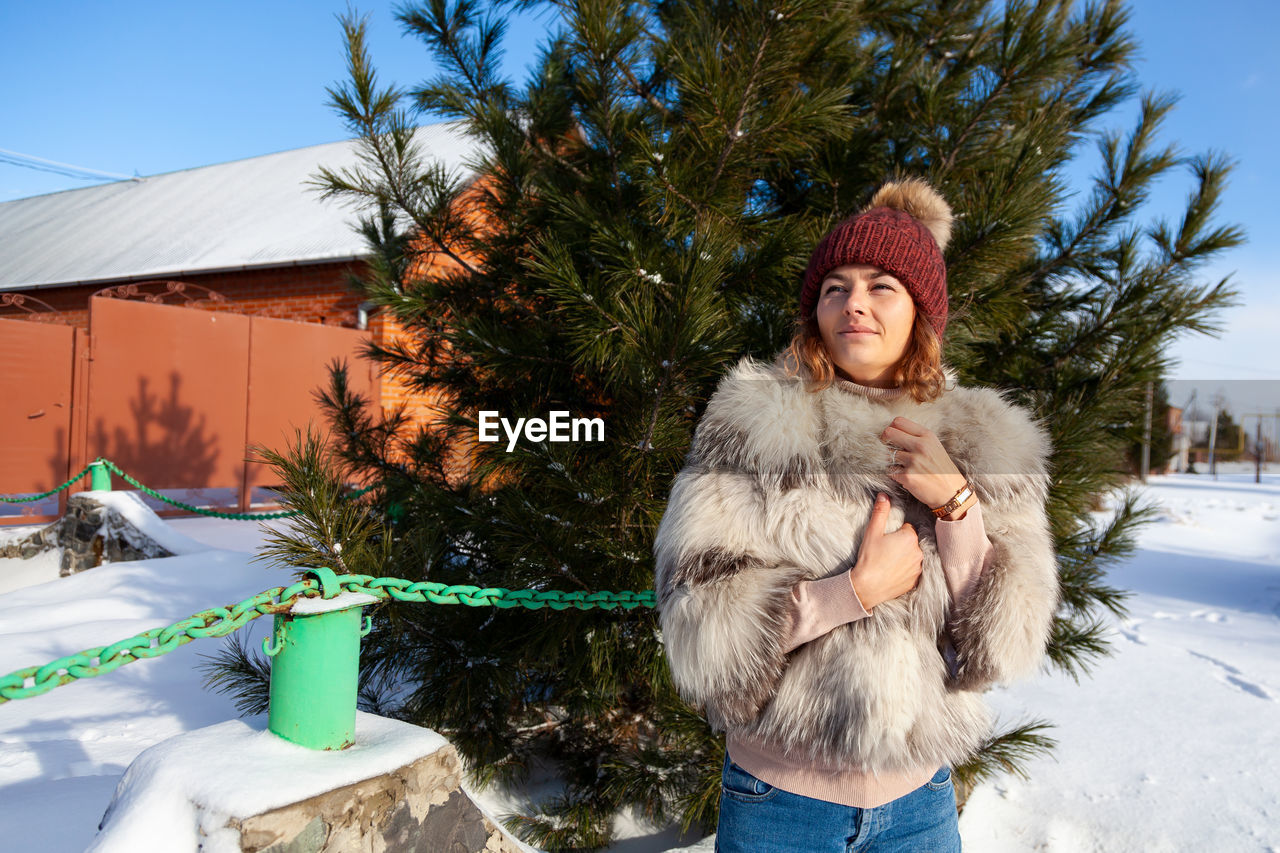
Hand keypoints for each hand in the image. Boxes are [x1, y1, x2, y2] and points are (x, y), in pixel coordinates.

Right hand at [849, 493, 922, 610]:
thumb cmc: (869, 558)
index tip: (886, 540)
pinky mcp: (916, 580)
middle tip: (886, 551)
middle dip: (902, 544)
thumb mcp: (872, 533)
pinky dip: (907, 570)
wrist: (867, 587)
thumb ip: (880, 512)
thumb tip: (884, 495)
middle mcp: (919, 552)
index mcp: (910, 538)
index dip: (896, 533)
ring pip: (914, 556)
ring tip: (889, 562)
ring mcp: (919, 567)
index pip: (908, 528)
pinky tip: (894, 572)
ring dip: (906, 557)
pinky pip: (914, 570)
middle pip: (912, 542)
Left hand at [879, 416, 971, 513]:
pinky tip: (903, 476)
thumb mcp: (934, 447)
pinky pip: (889, 470)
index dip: (891, 428)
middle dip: (884, 441)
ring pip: (886, 454)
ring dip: (889, 460)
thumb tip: (894, 431)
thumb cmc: (941, 469)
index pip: (898, 421)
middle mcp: (920, 445)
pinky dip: (893, 473)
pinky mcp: (907, 476)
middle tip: (889, 449)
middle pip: (888, 433)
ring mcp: (914, 461)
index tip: (892, 437)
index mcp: (927, 436)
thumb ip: (917, 437)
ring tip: (900, 465)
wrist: (951, 492)